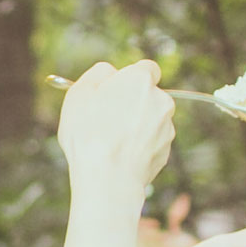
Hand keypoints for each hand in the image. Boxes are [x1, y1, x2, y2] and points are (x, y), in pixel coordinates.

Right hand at [53, 61, 173, 194]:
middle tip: (108, 117)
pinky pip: (152, 142)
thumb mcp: (79, 94)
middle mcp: (161, 100)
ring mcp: (166, 127)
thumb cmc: (89, 134)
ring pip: (152, 120)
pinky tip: (120, 155)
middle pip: (149, 95)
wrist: (108, 178)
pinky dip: (140, 146)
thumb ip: (97, 74)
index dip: (130, 78)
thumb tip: (109, 71)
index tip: (116, 90)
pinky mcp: (166, 151)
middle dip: (133, 103)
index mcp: (140, 80)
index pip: (146, 68)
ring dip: (137, 125)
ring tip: (111, 141)